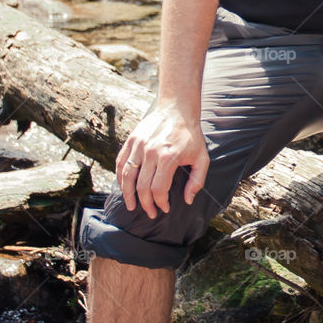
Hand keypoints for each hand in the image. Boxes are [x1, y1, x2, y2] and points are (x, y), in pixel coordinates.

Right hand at [115, 103, 209, 218]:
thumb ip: (197, 180)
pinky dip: (120, 178)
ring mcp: (138, 145)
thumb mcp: (202, 158)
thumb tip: (187, 200)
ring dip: (128, 195)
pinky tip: (124, 188)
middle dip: (145, 204)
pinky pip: (121, 163)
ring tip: (131, 206)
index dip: (160, 203)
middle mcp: (150, 152)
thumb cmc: (191, 136)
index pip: (158, 189)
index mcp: (168, 157)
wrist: (177, 109)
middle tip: (150, 213)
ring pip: (127, 176)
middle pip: (141, 186)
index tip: (164, 209)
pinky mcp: (131, 140)